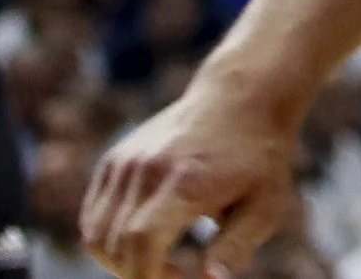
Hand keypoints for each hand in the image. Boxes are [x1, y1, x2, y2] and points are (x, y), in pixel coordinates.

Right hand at [83, 74, 301, 278]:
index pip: (141, 242)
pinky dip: (108, 240)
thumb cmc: (259, 159)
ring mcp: (124, 162)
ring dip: (119, 260)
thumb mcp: (266, 204)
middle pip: (114, 245)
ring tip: (159, 259)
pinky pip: (93, 217)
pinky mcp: (113, 161)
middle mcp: (146, 170)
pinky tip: (144, 239)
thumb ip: (236, 246)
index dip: (147, 277)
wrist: (241, 100)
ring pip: (95, 235)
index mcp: (185, 181)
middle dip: (137, 274)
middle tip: (175, 274)